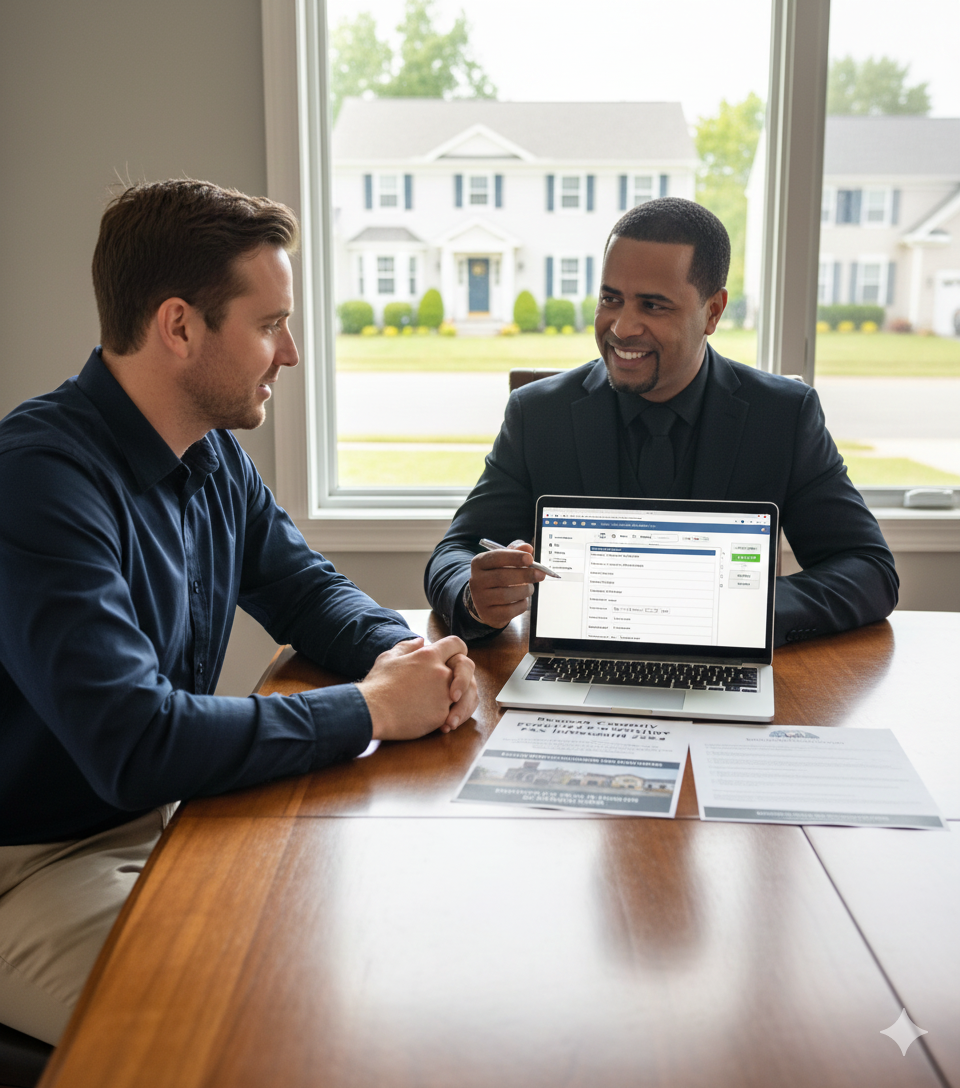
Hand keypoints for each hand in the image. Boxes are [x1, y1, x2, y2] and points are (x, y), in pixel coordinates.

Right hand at [357, 636, 477, 740]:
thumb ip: (407, 647)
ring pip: (466, 693)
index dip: (457, 650)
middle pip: (467, 667)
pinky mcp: (442, 714)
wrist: (372, 712)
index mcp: (428, 655)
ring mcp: (444, 694)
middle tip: (453, 688)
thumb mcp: (388, 658)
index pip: (456, 644)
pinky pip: (456, 714)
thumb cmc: (377, 685)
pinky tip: (442, 725)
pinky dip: (452, 718)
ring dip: (460, 700)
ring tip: (447, 710)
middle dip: (463, 676)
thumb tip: (421, 640)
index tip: (454, 659)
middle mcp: (441, 672)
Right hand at [468, 540, 545, 627]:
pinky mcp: (488, 614)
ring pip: (507, 595)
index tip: (530, 559)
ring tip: (529, 588)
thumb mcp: (504, 561)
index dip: (514, 557)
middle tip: (540, 574)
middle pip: (502, 577)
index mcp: (479, 563)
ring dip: (525, 590)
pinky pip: (510, 610)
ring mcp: (480, 599)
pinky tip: (521, 599)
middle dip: (525, 575)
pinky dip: (521, 604)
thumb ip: (516, 552)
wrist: (486, 601)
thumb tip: (528, 548)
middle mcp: (476, 581)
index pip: (496, 558)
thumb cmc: (498, 576)